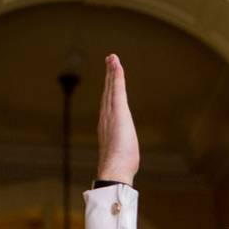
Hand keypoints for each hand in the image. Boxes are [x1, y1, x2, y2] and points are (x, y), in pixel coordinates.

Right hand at [98, 54, 139, 183]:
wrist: (114, 170)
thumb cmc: (119, 167)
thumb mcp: (121, 156)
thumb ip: (120, 154)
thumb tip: (122, 164)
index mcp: (107, 126)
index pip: (109, 104)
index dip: (110, 90)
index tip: (111, 78)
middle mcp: (106, 117)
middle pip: (108, 92)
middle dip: (110, 76)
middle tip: (111, 60)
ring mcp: (111, 113)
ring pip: (112, 88)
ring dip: (112, 71)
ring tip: (113, 58)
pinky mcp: (118, 111)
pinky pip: (117, 89)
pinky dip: (116, 76)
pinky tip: (116, 64)